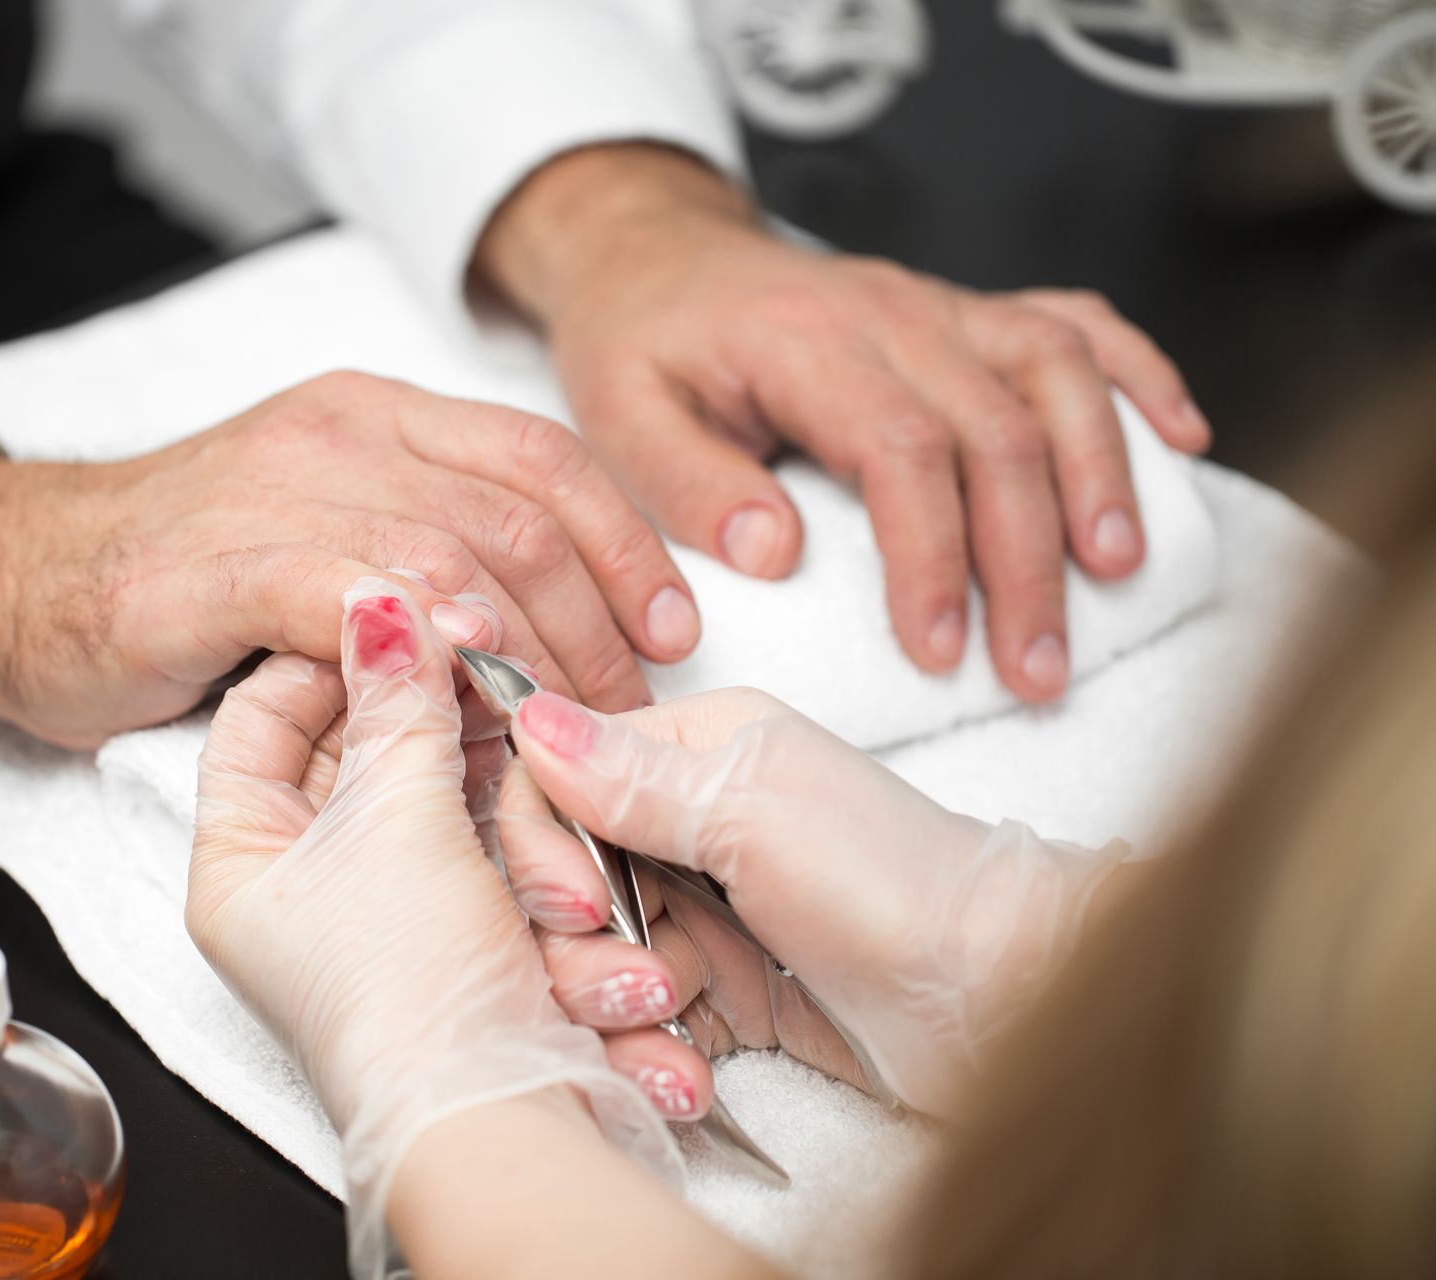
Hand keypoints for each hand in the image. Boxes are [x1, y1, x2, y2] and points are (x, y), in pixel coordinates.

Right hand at [0, 371, 699, 745]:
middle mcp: (339, 433)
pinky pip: (353, 593)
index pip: (542, 458)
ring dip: (530, 656)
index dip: (626, 545)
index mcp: (377, 416)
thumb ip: (424, 555)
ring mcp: (278, 489)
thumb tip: (548, 638)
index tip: (671, 629)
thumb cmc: (184, 577)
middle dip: (596, 623)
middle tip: (621, 713)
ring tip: (560, 731)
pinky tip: (462, 697)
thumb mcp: (324, 535)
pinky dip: (425, 646)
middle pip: (519, 514)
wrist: (18, 579)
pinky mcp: (218, 564)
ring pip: (456, 555)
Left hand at [186, 580, 670, 1274]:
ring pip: (443, 793)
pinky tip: (559, 833)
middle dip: (436, 721)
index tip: (393, 609)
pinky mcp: (468, 927)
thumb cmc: (408, 994)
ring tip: (535, 789)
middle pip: (362, 748)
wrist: (504, 1113)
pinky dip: (529, 841)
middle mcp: (305, 884)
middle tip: (483, 666)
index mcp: (241, 861)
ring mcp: (390, 907)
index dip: (324, 651)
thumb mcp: (395, 815)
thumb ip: (397, 699)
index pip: (260, 714)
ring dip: (499, 794)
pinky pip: (494, 843)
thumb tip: (384, 602)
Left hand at [476, 144, 1210, 701]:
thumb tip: (775, 554)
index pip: (901, 451)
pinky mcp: (966, 311)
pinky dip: (1136, 373)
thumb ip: (688, 483)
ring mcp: (940, 305)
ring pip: (1057, 373)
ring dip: (1101, 473)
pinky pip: (1074, 321)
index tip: (940, 651)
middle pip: (998, 430)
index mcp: (808, 345)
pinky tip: (1180, 436)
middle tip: (1036, 669)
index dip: (933, 556)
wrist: (658, 255)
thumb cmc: (640, 343)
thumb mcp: (619, 416)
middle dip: (1029, 559)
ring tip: (1118, 572)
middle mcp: (892, 314)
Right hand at [496, 684, 1126, 1117]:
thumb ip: (628, 775)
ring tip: (674, 1032)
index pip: (550, 783)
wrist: (992, 998)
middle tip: (644, 982)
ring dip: (615, 1012)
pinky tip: (690, 1080)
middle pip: (555, 885)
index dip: (541, 849)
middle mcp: (681, 826)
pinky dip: (651, 1058)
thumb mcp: (749, 809)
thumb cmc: (889, 882)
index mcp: (687, 753)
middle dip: (578, 948)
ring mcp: (696, 913)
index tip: (577, 902)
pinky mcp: (716, 993)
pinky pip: (635, 1025)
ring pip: (584, 964)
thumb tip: (527, 712)